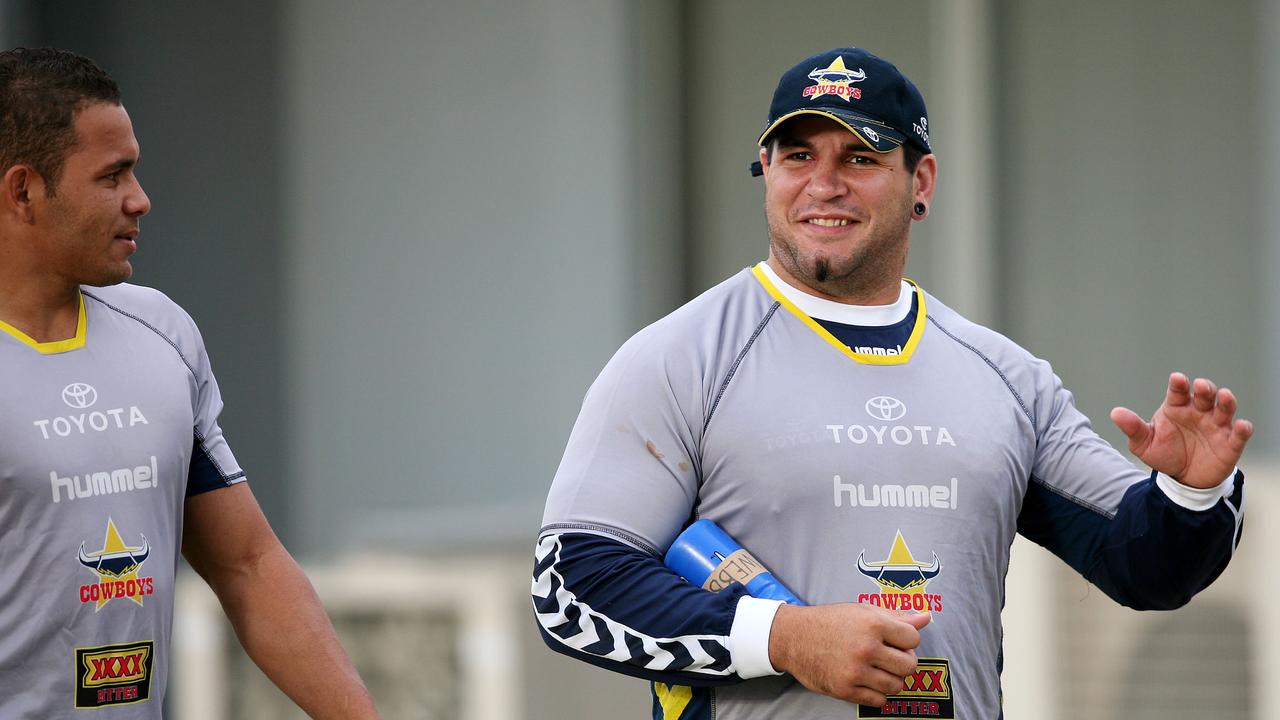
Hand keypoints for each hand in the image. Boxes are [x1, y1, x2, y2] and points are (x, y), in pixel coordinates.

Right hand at [767, 602, 929, 706]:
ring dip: (891, 679)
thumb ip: (896, 616)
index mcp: (872, 624)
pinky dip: (878, 694)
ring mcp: (856, 671)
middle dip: (903, 662)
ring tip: (878, 669)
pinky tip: (868, 680)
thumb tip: (926, 617)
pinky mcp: (845, 689)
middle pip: (909, 665)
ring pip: (897, 685)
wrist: (793, 637)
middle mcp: (866, 648)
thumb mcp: (862, 611)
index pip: (913, 638)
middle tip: (889, 657)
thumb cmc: (829, 622)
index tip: (895, 641)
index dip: (907, 640)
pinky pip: (879, 701)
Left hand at [1110, 372, 1252, 488]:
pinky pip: (1239, 433)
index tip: (1177, 379)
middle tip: (1201, 386)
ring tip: (1225, 396)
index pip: (1178, 391)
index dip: (1179, 384)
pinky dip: (1243, 429)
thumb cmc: (1164, 453)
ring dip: (1226, 401)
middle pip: (1205, 395)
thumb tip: (1115, 413)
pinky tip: (1242, 426)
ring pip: (1225, 408)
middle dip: (1205, 388)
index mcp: (1176, 407)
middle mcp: (1198, 412)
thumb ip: (1133, 428)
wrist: (1182, 479)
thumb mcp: (1144, 444)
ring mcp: (1216, 425)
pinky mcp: (1230, 443)